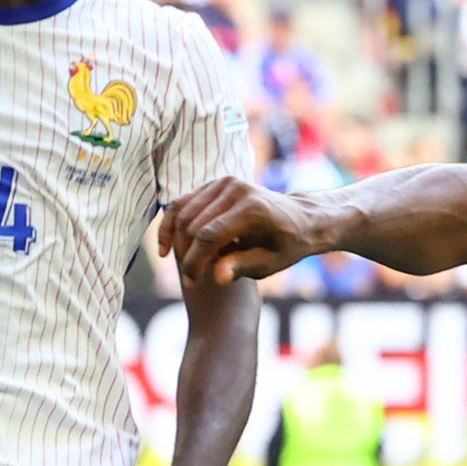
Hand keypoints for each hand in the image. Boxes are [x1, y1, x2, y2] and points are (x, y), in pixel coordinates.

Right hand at [161, 179, 322, 287]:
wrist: (300, 218)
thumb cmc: (286, 245)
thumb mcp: (270, 262)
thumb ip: (243, 267)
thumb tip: (217, 277)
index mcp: (252, 209)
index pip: (210, 236)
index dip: (195, 261)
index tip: (191, 282)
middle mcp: (236, 190)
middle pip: (194, 225)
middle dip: (187, 254)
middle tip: (191, 278)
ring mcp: (224, 183)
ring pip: (184, 213)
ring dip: (178, 241)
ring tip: (186, 265)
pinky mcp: (215, 183)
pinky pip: (183, 203)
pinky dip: (172, 224)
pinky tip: (167, 247)